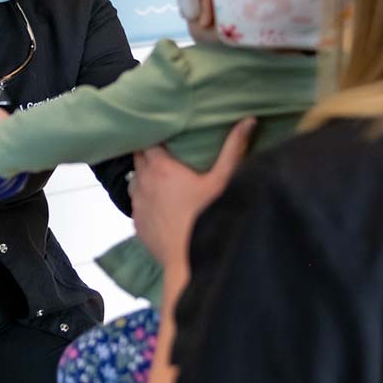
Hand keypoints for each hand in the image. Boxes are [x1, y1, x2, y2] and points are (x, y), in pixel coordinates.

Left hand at [130, 117, 254, 268]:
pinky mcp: (138, 225)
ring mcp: (138, 206)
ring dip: (144, 177)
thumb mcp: (223, 180)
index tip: (163, 131)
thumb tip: (249, 120)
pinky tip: (161, 205)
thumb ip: (234, 148)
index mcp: (161, 168)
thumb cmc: (207, 217)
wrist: (188, 262)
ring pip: (134, 182)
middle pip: (138, 158)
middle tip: (165, 150)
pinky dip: (145, 200)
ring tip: (161, 177)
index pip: (146, 141)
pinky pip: (137, 205)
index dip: (153, 134)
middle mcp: (143, 184)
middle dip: (148, 152)